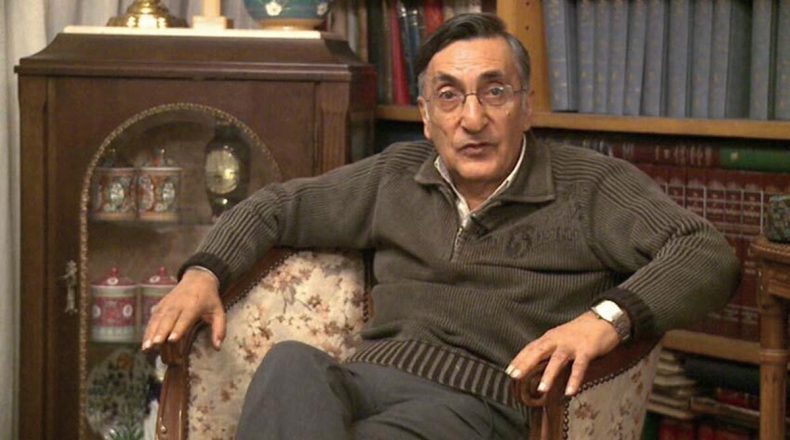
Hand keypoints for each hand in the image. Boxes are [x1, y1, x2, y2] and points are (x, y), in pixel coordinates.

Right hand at [142, 268, 224, 350]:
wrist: (198, 279)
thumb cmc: (209, 299)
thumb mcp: (219, 311)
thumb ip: (219, 329)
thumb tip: (217, 347)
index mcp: (194, 305)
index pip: (185, 318)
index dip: (178, 329)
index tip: (172, 340)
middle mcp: (178, 304)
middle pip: (168, 319)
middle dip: (161, 332)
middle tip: (155, 345)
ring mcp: (167, 304)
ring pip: (158, 319)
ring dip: (151, 333)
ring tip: (146, 347)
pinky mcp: (160, 305)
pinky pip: (153, 318)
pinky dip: (148, 329)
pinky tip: (144, 341)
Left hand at [506, 311, 621, 395]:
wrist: (604, 319)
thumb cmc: (581, 331)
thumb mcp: (561, 337)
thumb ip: (549, 348)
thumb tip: (535, 364)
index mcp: (550, 337)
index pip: (531, 348)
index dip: (520, 359)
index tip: (509, 371)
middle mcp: (558, 340)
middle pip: (538, 352)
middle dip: (526, 364)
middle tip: (515, 377)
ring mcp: (572, 345)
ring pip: (557, 360)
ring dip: (549, 375)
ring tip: (541, 389)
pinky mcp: (587, 350)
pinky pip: (579, 366)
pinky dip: (574, 379)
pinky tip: (570, 391)